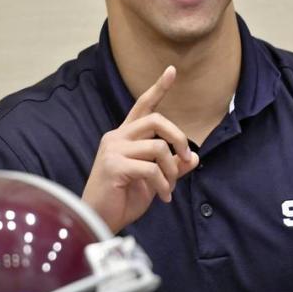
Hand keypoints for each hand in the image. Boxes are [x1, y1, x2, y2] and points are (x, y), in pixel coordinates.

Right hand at [82, 66, 199, 232]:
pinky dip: (163, 184)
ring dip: (172, 170)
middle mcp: (116, 137)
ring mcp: (113, 150)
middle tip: (187, 158)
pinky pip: (151, 169)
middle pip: (157, 120)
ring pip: (158, 147)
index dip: (159, 88)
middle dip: (179, 138)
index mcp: (124, 136)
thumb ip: (172, 167)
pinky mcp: (113, 166)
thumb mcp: (154, 181)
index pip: (143, 106)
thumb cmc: (122, 200)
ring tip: (170, 188)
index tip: (173, 70)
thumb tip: (195, 157)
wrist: (98, 221)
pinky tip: (163, 197)